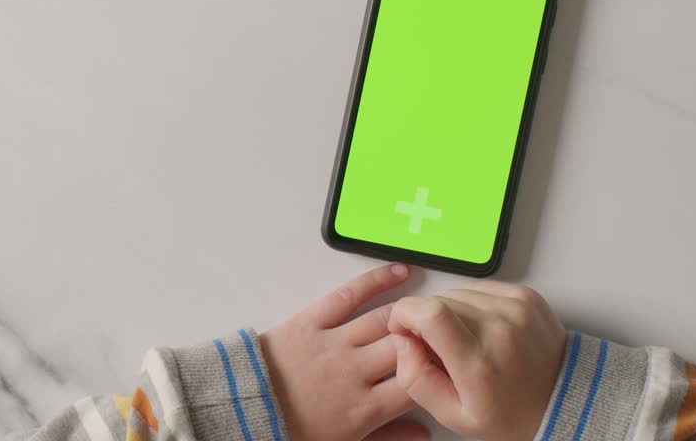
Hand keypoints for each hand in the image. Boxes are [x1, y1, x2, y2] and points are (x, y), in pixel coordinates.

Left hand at [260, 264, 428, 440]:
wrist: (244, 410)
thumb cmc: (291, 429)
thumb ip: (388, 437)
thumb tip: (425, 433)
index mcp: (366, 408)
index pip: (418, 383)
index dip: (439, 369)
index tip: (451, 361)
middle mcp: (355, 372)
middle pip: (407, 347)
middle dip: (429, 338)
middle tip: (444, 330)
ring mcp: (334, 343)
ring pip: (385, 320)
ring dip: (410, 311)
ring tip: (428, 306)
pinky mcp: (311, 320)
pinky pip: (349, 295)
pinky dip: (376, 280)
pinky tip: (399, 272)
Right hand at [388, 281, 566, 440]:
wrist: (564, 402)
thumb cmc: (511, 413)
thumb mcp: (454, 414)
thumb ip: (416, 379)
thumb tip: (401, 342)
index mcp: (479, 364)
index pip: (429, 313)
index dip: (405, 314)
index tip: (403, 328)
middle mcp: (500, 330)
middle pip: (439, 301)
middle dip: (426, 319)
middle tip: (440, 347)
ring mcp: (516, 309)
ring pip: (457, 292)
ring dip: (452, 312)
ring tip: (469, 341)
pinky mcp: (526, 297)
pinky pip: (480, 288)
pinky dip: (474, 304)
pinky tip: (484, 328)